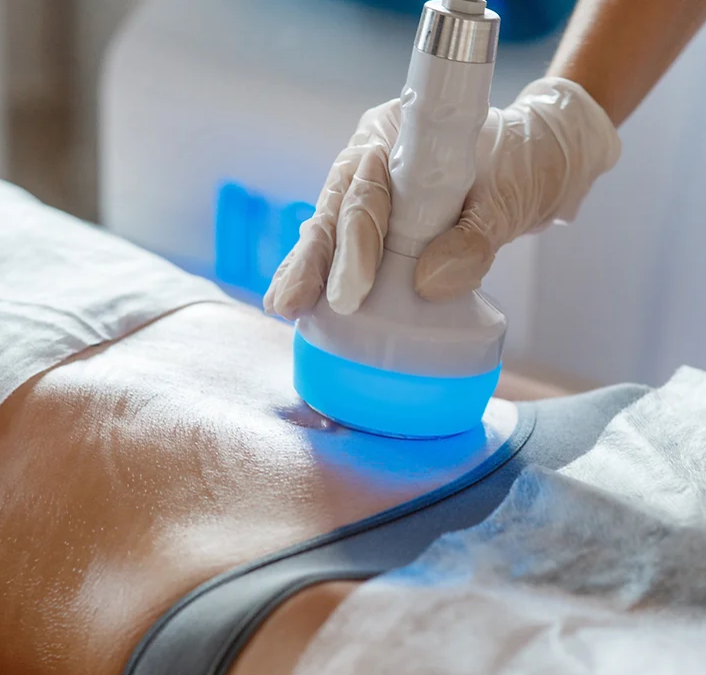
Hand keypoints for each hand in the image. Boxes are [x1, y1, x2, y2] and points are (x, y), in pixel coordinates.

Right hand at [264, 77, 620, 319]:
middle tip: (290, 304)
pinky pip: (348, 247)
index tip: (352, 290)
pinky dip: (328, 274)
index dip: (355, 242)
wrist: (536, 159)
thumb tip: (429, 284)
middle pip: (334, 212)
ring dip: (309, 271)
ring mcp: (373, 190)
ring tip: (285, 307)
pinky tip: (303, 303)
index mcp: (398, 135)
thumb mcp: (509, 196)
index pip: (367, 191)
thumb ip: (474, 238)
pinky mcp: (382, 221)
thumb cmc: (522, 162)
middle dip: (313, 262)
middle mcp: (373, 160)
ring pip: (331, 230)